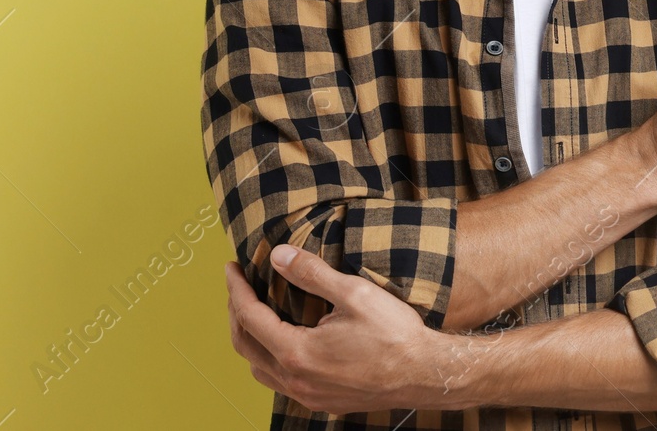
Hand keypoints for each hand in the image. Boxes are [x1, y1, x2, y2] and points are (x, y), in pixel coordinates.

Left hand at [224, 246, 437, 414]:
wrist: (425, 374)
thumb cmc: (394, 334)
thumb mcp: (353, 293)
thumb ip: (311, 273)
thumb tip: (278, 255)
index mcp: (297, 353)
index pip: (249, 317)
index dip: (236, 289)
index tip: (232, 268)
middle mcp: (296, 380)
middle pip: (245, 346)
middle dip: (236, 313)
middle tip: (239, 286)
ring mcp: (308, 395)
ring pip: (259, 369)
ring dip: (250, 339)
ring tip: (255, 312)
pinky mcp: (321, 401)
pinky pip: (280, 381)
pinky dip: (269, 357)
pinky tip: (283, 341)